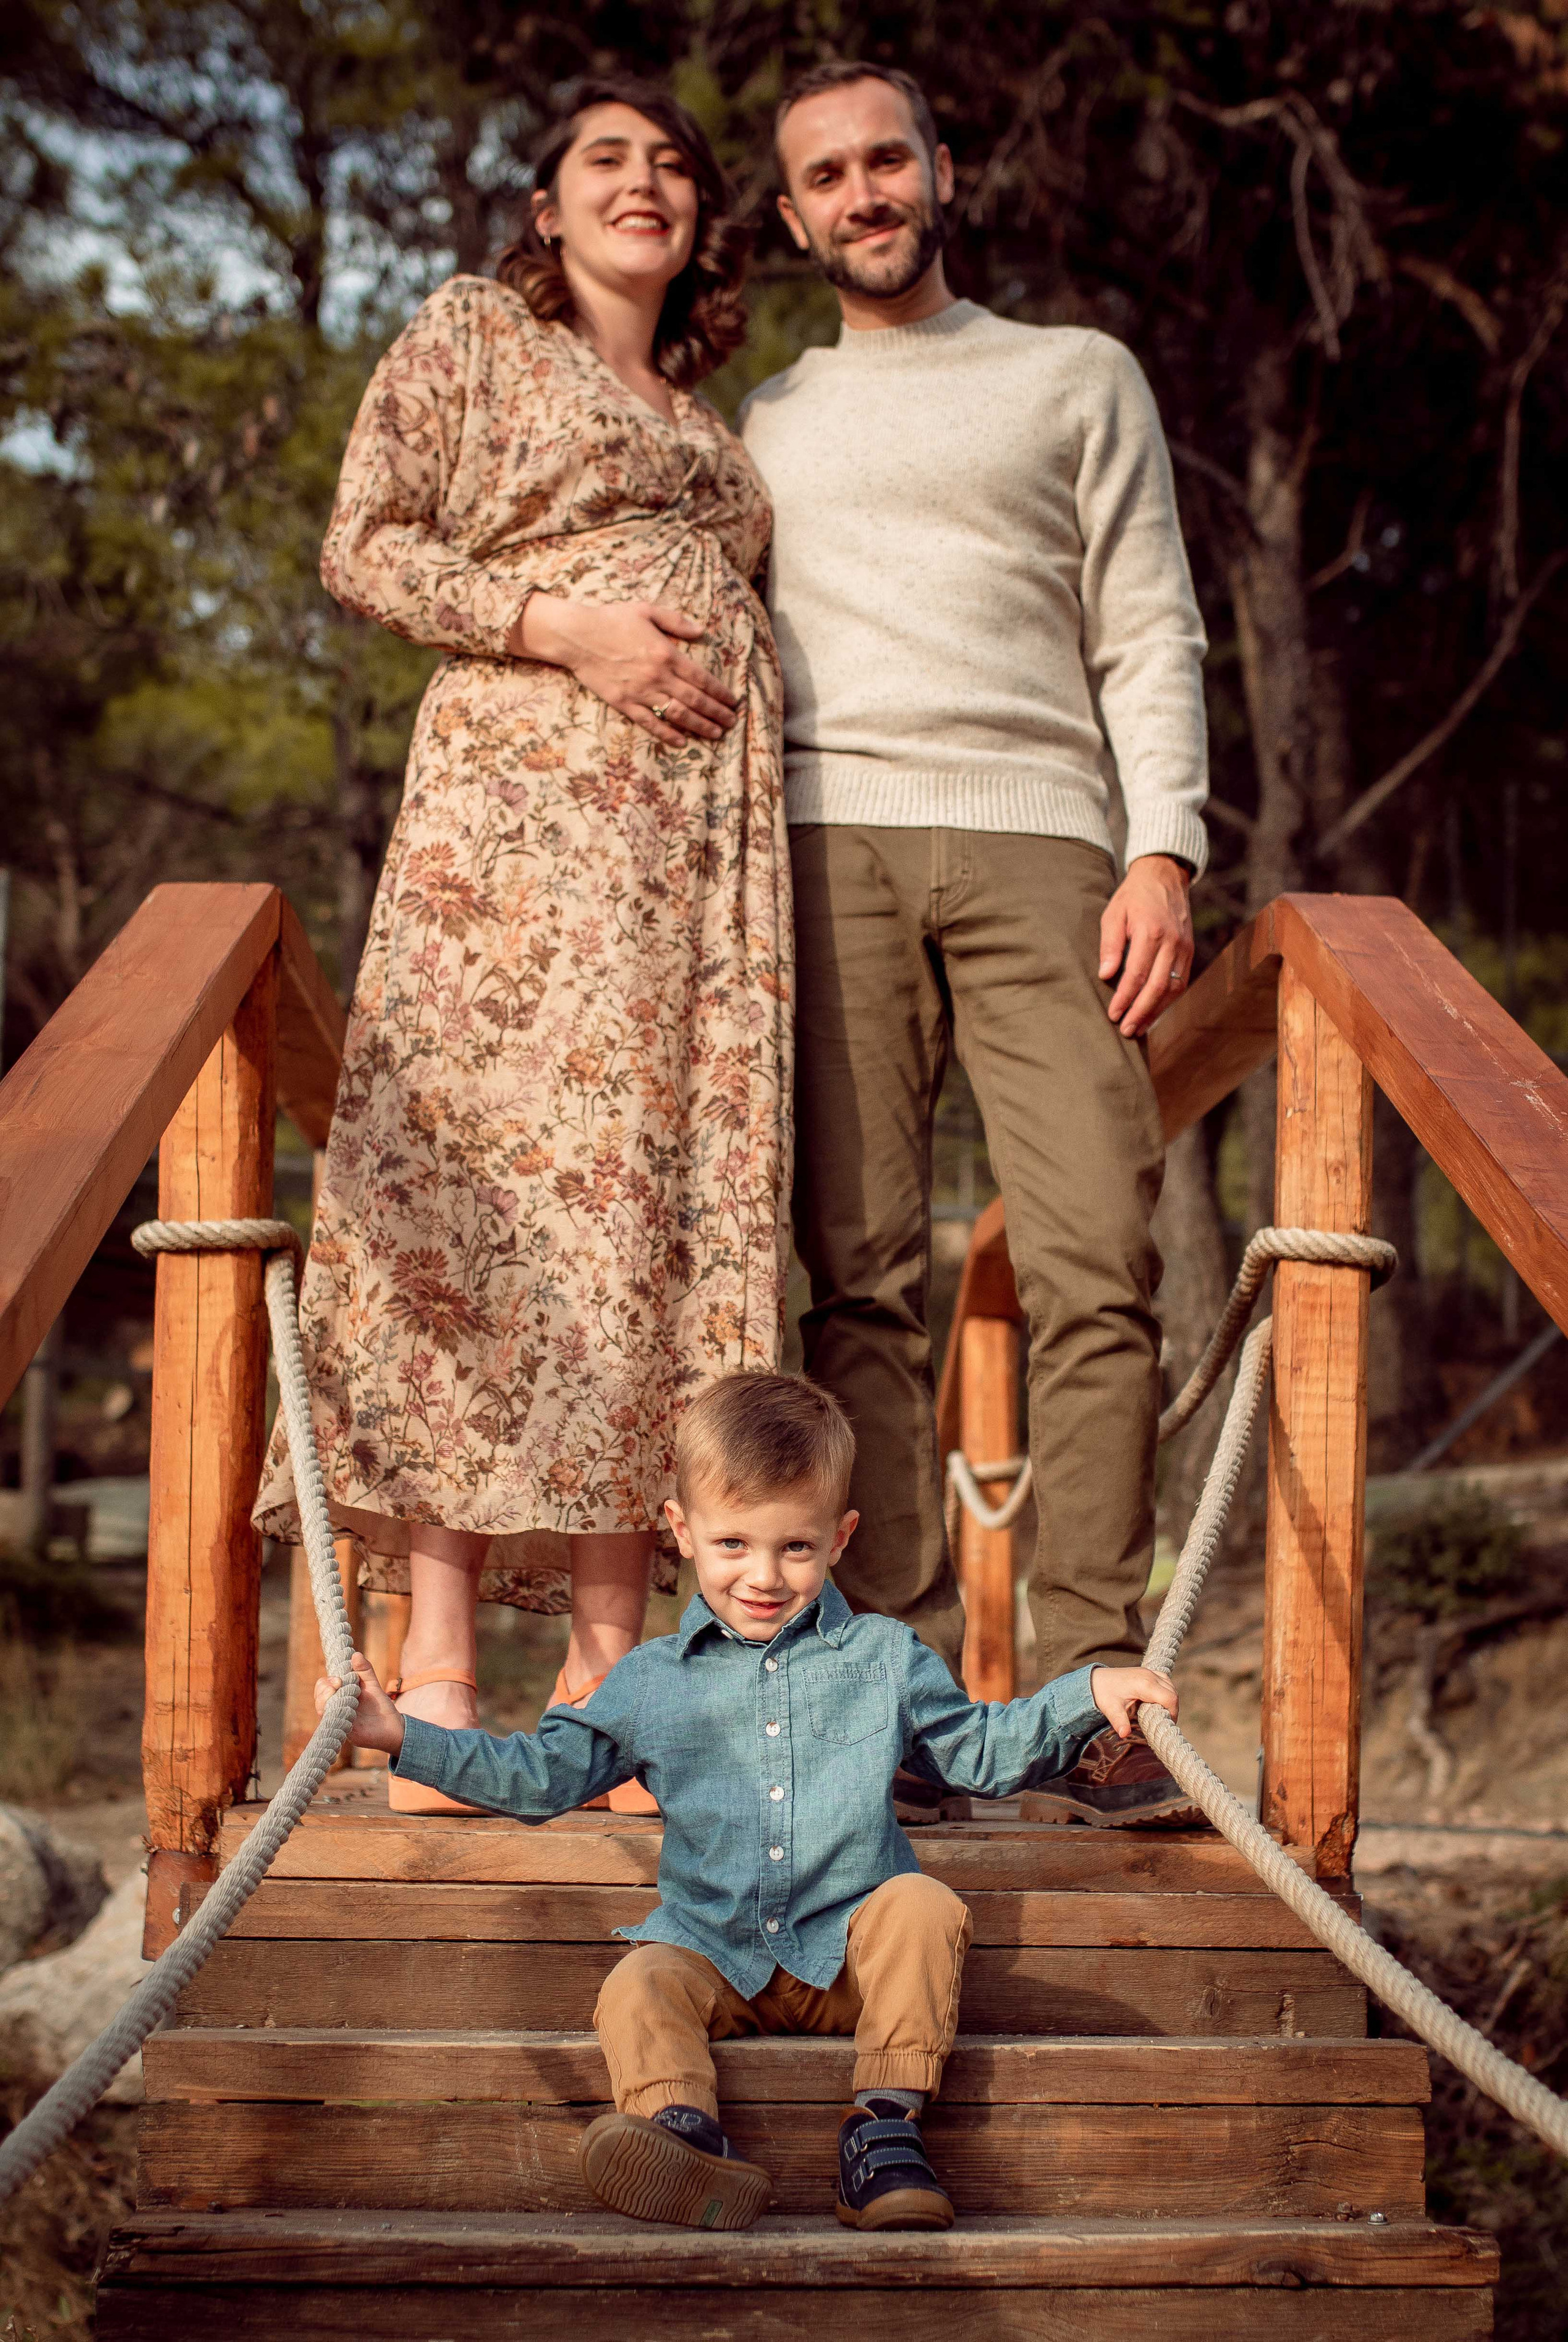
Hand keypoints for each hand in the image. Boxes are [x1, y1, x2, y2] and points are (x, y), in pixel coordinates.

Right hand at [316, 1649, 404, 1757]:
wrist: (392, 1727)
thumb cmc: (381, 1706)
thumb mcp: (373, 1685)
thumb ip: (365, 1670)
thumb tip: (355, 1654)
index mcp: (342, 1694)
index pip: (324, 1686)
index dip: (326, 1681)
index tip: (338, 1679)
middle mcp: (337, 1706)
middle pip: (319, 1697)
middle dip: (323, 1689)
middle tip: (337, 1685)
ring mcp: (338, 1718)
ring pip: (321, 1710)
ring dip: (325, 1701)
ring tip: (337, 1696)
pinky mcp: (343, 1731)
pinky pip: (331, 1724)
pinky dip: (333, 1715)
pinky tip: (343, 1710)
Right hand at [512, 595, 739, 747]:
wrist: (577, 635)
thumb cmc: (611, 619)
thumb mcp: (646, 610)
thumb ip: (676, 621)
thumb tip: (701, 631)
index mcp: (666, 654)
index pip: (701, 678)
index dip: (720, 692)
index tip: (733, 702)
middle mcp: (657, 676)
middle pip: (695, 700)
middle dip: (717, 713)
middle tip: (732, 722)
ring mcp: (641, 692)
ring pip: (677, 714)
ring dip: (700, 726)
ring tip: (716, 734)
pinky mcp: (624, 703)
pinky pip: (650, 723)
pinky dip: (668, 734)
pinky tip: (682, 742)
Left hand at [1089, 1664, 1177, 1739]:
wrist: (1096, 1680)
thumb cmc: (1103, 1694)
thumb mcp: (1110, 1709)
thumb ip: (1119, 1721)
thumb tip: (1124, 1734)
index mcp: (1144, 1684)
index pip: (1170, 1699)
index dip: (1173, 1713)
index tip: (1166, 1725)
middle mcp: (1150, 1675)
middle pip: (1173, 1693)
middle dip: (1172, 1709)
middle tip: (1164, 1722)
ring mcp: (1149, 1671)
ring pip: (1170, 1686)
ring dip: (1170, 1700)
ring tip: (1160, 1714)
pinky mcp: (1148, 1671)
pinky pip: (1165, 1681)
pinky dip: (1166, 1691)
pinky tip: (1158, 1702)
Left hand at [1098, 855, 1193, 1037]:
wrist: (1164, 876)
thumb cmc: (1133, 897)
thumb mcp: (1113, 913)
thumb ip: (1110, 944)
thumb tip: (1106, 975)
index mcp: (1151, 932)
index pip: (1137, 974)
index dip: (1125, 998)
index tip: (1113, 1014)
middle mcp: (1172, 942)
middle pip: (1157, 987)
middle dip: (1141, 1012)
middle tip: (1126, 1030)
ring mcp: (1184, 948)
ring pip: (1173, 988)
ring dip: (1156, 1011)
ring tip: (1139, 1027)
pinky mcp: (1189, 951)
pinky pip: (1181, 981)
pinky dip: (1168, 1000)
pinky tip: (1154, 1011)